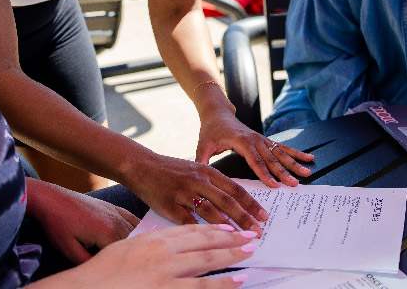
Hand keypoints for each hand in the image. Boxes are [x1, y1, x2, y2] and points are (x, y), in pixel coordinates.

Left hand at [25, 178, 137, 263]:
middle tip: (123, 265)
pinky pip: (132, 218)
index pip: (123, 255)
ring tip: (134, 254)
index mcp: (107, 233)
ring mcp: (115, 212)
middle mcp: (116, 221)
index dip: (120, 265)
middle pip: (131, 244)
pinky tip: (140, 235)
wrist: (51, 200)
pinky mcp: (112, 207)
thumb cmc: (58, 224)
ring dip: (134, 242)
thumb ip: (88, 262)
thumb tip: (102, 270)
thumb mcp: (69, 249)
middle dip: (128, 254)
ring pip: (134, 232)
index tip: (114, 271)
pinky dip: (138, 227)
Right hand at [36, 225, 255, 288]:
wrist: (87, 286)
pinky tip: (239, 279)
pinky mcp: (167, 288)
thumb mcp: (127, 247)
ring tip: (251, 251)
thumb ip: (148, 242)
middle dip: (231, 238)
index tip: (230, 227)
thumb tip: (161, 238)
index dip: (213, 228)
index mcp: (155, 239)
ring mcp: (167, 270)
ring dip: (233, 255)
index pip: (191, 230)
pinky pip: (201, 285)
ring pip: (208, 259)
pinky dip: (222, 282)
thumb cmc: (103, 271)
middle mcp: (164, 250)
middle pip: (205, 241)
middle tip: (251, 235)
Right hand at [126, 153, 268, 234]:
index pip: (235, 189)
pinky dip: (201, 231)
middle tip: (258, 231)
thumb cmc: (171, 170)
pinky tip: (212, 241)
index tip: (264, 216)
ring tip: (240, 238)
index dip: (251, 203)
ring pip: (210, 211)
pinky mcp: (169, 205)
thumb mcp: (195, 170)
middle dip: (245, 217)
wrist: (141, 165)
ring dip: (228, 227)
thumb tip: (235, 200)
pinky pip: (188, 221)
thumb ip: (213, 184)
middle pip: (227, 201)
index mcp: (207, 172)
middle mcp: (198, 181)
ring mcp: (183, 193)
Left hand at [197, 109, 313, 187]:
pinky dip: (296, 153)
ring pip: (281, 153)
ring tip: (306, 173)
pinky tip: (309, 158)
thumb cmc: (210, 129)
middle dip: (284, 172)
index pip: (255, 160)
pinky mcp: (265, 140)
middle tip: (294, 183)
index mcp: (241, 141)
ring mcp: (262, 139)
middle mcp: (255, 139)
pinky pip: (283, 147)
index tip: (274, 184)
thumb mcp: (203, 144)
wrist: (218, 113)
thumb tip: (200, 174)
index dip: (265, 173)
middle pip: (271, 158)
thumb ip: (202, 159)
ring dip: (294, 163)